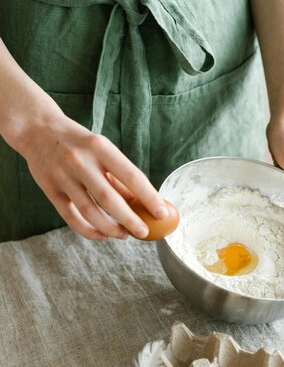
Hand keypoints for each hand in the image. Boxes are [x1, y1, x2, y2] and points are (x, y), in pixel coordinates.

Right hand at [7, 109, 168, 240]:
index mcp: (100, 148)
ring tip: (125, 235)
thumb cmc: (78, 143)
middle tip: (144, 232)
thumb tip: (144, 205)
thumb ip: (120, 178)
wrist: (37, 130)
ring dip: (111, 228)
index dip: (149, 197)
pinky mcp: (50, 190)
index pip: (131, 176)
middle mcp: (80, 161)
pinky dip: (89, 231)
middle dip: (130, 219)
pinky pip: (71, 218)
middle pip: (110, 199)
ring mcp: (63, 177)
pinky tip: (103, 236)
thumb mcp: (102, 151)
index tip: (162, 213)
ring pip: (90, 212)